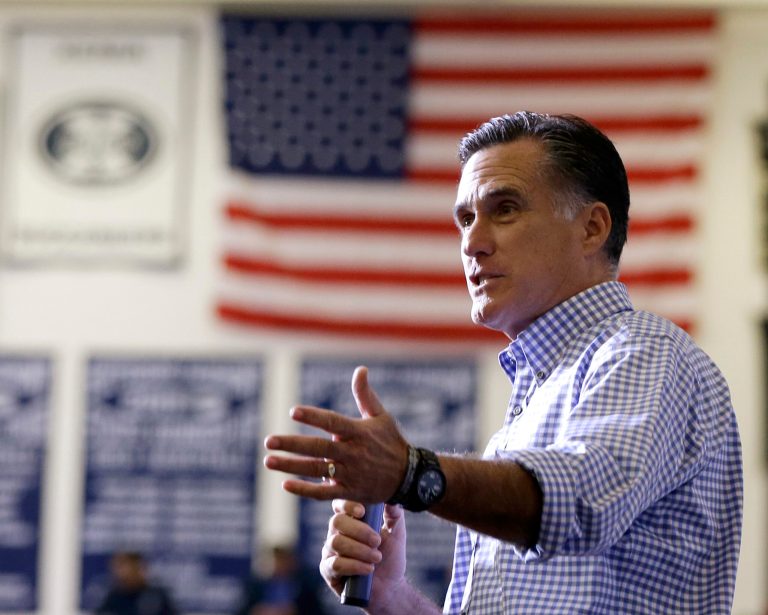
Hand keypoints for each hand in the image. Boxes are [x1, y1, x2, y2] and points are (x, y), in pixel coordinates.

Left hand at [263, 366, 408, 502]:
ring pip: (317, 470)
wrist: (409, 477)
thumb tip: (360, 369)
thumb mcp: (381, 415)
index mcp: (359, 432)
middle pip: (319, 448)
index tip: (293, 411)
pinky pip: (324, 493)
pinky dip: (305, 490)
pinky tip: (285, 484)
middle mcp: (353, 453)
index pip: (332, 422)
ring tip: (269, 460)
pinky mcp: (350, 493)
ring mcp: (351, 474)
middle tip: (269, 441)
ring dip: (291, 466)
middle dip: (292, 444)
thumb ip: (365, 394)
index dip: (313, 416)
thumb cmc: (391, 441)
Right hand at [320, 500, 406, 609]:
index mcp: (350, 519)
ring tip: (376, 557)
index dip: (347, 504)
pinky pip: (335, 564)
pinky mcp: (328, 570)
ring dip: (359, 550)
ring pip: (336, 543)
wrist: (390, 586)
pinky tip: (368, 569)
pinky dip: (354, 566)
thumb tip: (392, 500)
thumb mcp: (396, 533)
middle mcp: (336, 532)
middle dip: (359, 530)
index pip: (339, 504)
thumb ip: (394, 515)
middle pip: (337, 522)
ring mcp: (330, 551)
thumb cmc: (390, 555)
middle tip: (377, 541)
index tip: (363, 511)